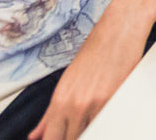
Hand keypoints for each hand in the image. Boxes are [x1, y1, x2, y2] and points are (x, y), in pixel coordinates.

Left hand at [29, 2, 150, 139]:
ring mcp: (92, 103)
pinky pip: (106, 125)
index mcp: (59, 100)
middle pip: (68, 139)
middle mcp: (73, 104)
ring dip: (89, 132)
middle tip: (77, 132)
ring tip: (93, 124)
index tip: (60, 139)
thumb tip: (35, 136)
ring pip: (87, 135)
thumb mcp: (68, 82)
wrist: (119, 27)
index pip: (51, 139)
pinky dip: (105, 127)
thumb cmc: (96, 51)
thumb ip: (50, 114)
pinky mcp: (112, 99)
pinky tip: (106, 120)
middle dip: (72, 138)